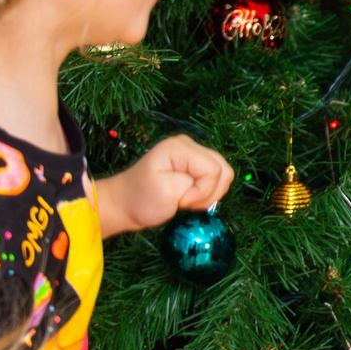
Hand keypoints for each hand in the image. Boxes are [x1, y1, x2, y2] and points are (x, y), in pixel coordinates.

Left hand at [95, 135, 234, 235]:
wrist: (126, 204)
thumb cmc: (141, 199)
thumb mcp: (166, 191)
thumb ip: (193, 184)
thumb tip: (206, 186)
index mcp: (180, 147)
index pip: (213, 169)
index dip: (203, 190)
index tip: (182, 201)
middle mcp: (189, 145)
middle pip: (223, 169)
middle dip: (209, 192)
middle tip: (185, 201)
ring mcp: (194, 154)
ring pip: (224, 174)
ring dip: (210, 194)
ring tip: (187, 200)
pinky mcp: (196, 165)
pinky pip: (218, 179)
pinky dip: (208, 193)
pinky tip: (191, 197)